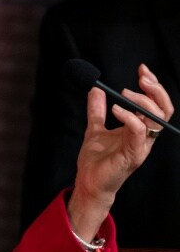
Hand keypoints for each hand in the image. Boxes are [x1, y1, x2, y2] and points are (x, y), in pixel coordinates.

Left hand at [67, 64, 173, 241]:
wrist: (87, 181)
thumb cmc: (96, 160)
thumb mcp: (95, 128)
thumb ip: (97, 110)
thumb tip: (95, 89)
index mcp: (139, 129)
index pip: (157, 105)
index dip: (154, 86)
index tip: (142, 69)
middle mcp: (144, 137)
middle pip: (164, 110)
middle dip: (156, 90)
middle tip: (141, 77)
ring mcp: (140, 147)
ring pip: (156, 120)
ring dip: (143, 102)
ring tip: (124, 93)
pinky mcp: (131, 155)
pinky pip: (138, 133)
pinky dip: (129, 118)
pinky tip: (116, 109)